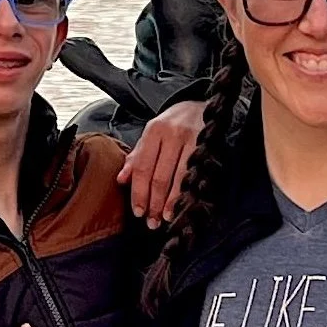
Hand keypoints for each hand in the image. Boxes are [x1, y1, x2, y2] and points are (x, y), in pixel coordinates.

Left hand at [121, 100, 205, 228]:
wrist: (201, 105)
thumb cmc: (173, 124)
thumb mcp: (152, 135)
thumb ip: (137, 157)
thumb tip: (121, 180)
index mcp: (153, 130)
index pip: (141, 167)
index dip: (138, 192)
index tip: (138, 212)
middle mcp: (170, 133)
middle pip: (158, 175)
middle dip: (153, 202)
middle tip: (151, 222)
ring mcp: (190, 138)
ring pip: (177, 177)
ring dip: (170, 201)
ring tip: (165, 218)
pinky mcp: (205, 144)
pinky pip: (193, 173)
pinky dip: (186, 191)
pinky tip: (182, 205)